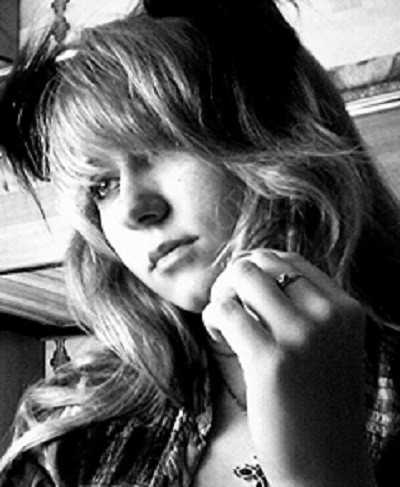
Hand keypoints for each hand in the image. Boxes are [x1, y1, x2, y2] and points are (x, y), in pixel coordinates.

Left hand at [202, 250, 373, 486]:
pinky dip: (212, 317)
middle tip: (228, 303)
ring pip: (242, 277)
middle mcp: (329, 315)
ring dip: (222, 293)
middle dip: (235, 277)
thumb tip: (254, 269)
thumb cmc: (319, 404)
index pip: (291, 260)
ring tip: (223, 321)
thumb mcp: (329, 346)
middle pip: (262, 262)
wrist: (327, 466)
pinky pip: (225, 310)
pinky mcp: (270, 361)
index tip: (242, 287)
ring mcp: (302, 336)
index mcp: (346, 309)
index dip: (258, 265)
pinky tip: (218, 334)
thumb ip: (304, 308)